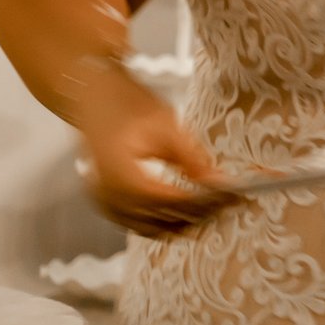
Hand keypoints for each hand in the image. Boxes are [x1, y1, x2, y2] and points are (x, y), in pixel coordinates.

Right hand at [77, 91, 234, 237]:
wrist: (93, 96)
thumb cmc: (129, 105)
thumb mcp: (166, 126)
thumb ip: (191, 158)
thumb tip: (219, 182)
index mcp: (120, 173)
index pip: (168, 201)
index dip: (202, 204)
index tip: (231, 199)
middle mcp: (107, 194)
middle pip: (160, 220)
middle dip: (197, 215)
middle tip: (229, 205)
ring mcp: (102, 202)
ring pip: (149, 228)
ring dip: (181, 223)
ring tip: (213, 210)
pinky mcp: (103, 203)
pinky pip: (136, 224)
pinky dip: (161, 223)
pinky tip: (186, 214)